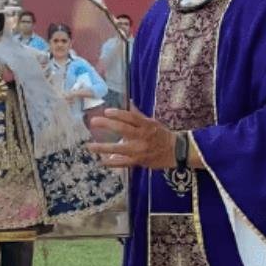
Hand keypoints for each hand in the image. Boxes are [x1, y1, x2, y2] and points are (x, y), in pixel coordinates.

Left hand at [86, 106, 200, 169]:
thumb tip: (129, 102)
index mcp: (146, 125)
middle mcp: (142, 137)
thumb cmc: (161, 134)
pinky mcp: (139, 161)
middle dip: (107, 125)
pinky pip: (124, 163)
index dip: (118, 114)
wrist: (175, 151)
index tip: (106, 111)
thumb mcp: (152, 122)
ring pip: (120, 148)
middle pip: (123, 129)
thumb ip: (138, 114)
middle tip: (93, 122)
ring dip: (104, 148)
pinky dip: (113, 163)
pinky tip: (102, 161)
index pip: (131, 117)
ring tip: (90, 146)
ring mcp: (140, 150)